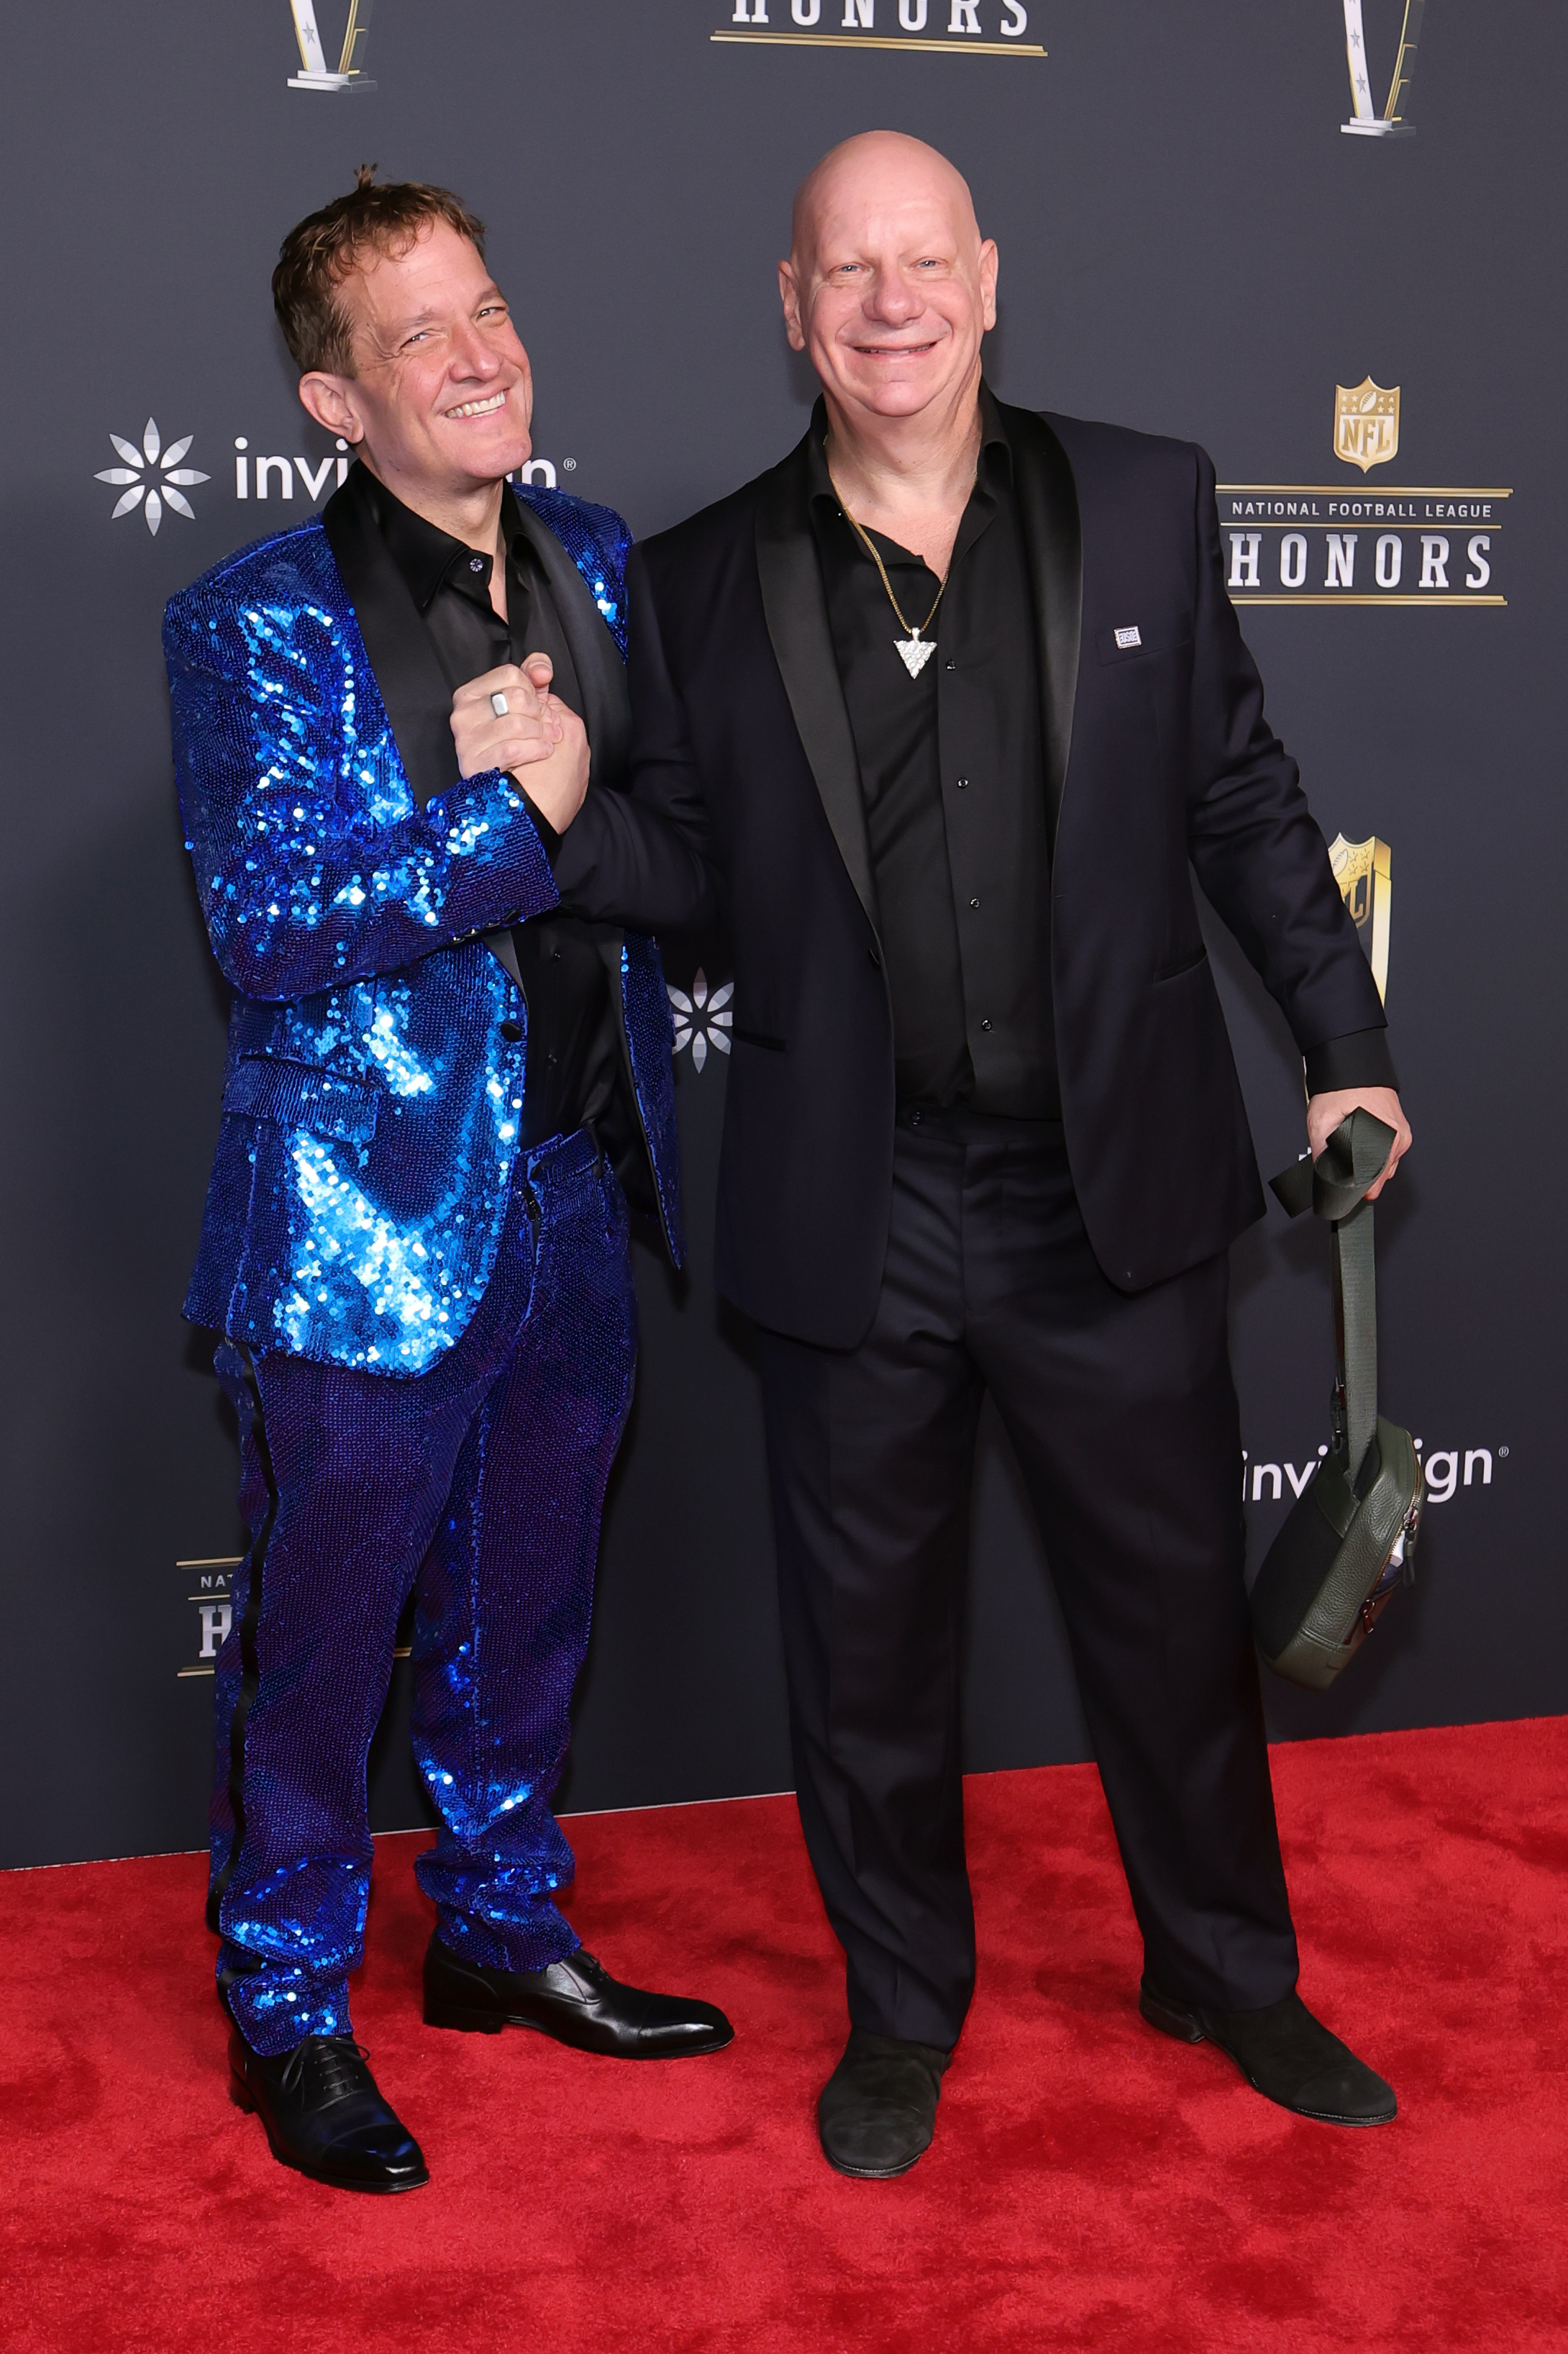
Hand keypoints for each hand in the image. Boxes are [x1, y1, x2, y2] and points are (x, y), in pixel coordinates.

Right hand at [449, 654, 589, 833]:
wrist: (519, 796)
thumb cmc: (521, 747)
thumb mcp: (526, 706)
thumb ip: (531, 678)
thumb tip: (541, 668)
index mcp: (470, 695)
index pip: (511, 674)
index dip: (533, 690)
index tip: (537, 706)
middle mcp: (462, 716)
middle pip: (516, 696)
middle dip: (541, 714)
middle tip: (547, 728)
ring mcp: (464, 741)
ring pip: (516, 722)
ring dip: (542, 734)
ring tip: (548, 742)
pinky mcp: (473, 765)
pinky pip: (512, 748)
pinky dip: (536, 750)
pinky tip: (542, 753)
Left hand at [1305, 1086, 1410, 1200]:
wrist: (1354, 1065)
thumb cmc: (1342, 1088)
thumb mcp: (1321, 1122)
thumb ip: (1320, 1153)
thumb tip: (1323, 1175)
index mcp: (1386, 1139)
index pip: (1372, 1182)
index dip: (1353, 1190)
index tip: (1341, 1194)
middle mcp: (1399, 1140)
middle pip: (1379, 1178)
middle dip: (1358, 1178)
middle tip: (1340, 1165)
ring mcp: (1401, 1136)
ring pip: (1384, 1169)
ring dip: (1367, 1168)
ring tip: (1350, 1151)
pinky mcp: (1399, 1133)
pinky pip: (1387, 1157)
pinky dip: (1373, 1158)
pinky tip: (1360, 1147)